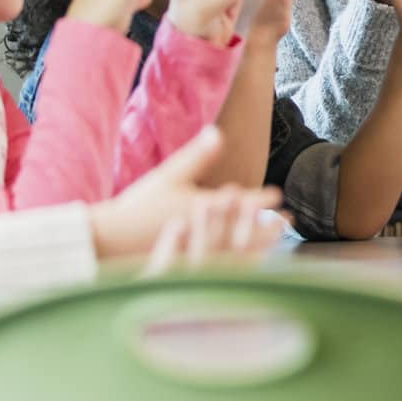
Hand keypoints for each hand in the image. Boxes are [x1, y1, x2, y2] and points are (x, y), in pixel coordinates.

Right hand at [90, 126, 283, 261]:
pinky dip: (240, 264)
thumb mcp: (170, 176)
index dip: (262, 199)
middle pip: (247, 230)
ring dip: (259, 245)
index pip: (242, 203)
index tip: (280, 196)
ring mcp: (200, 254)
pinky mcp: (191, 268)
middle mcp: (207, 234)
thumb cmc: (140, 206)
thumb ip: (198, 156)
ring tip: (275, 241)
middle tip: (289, 222)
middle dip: (268, 226)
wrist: (112, 239)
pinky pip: (224, 268)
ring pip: (238, 251)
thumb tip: (218, 132)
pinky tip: (248, 263)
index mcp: (205, 210)